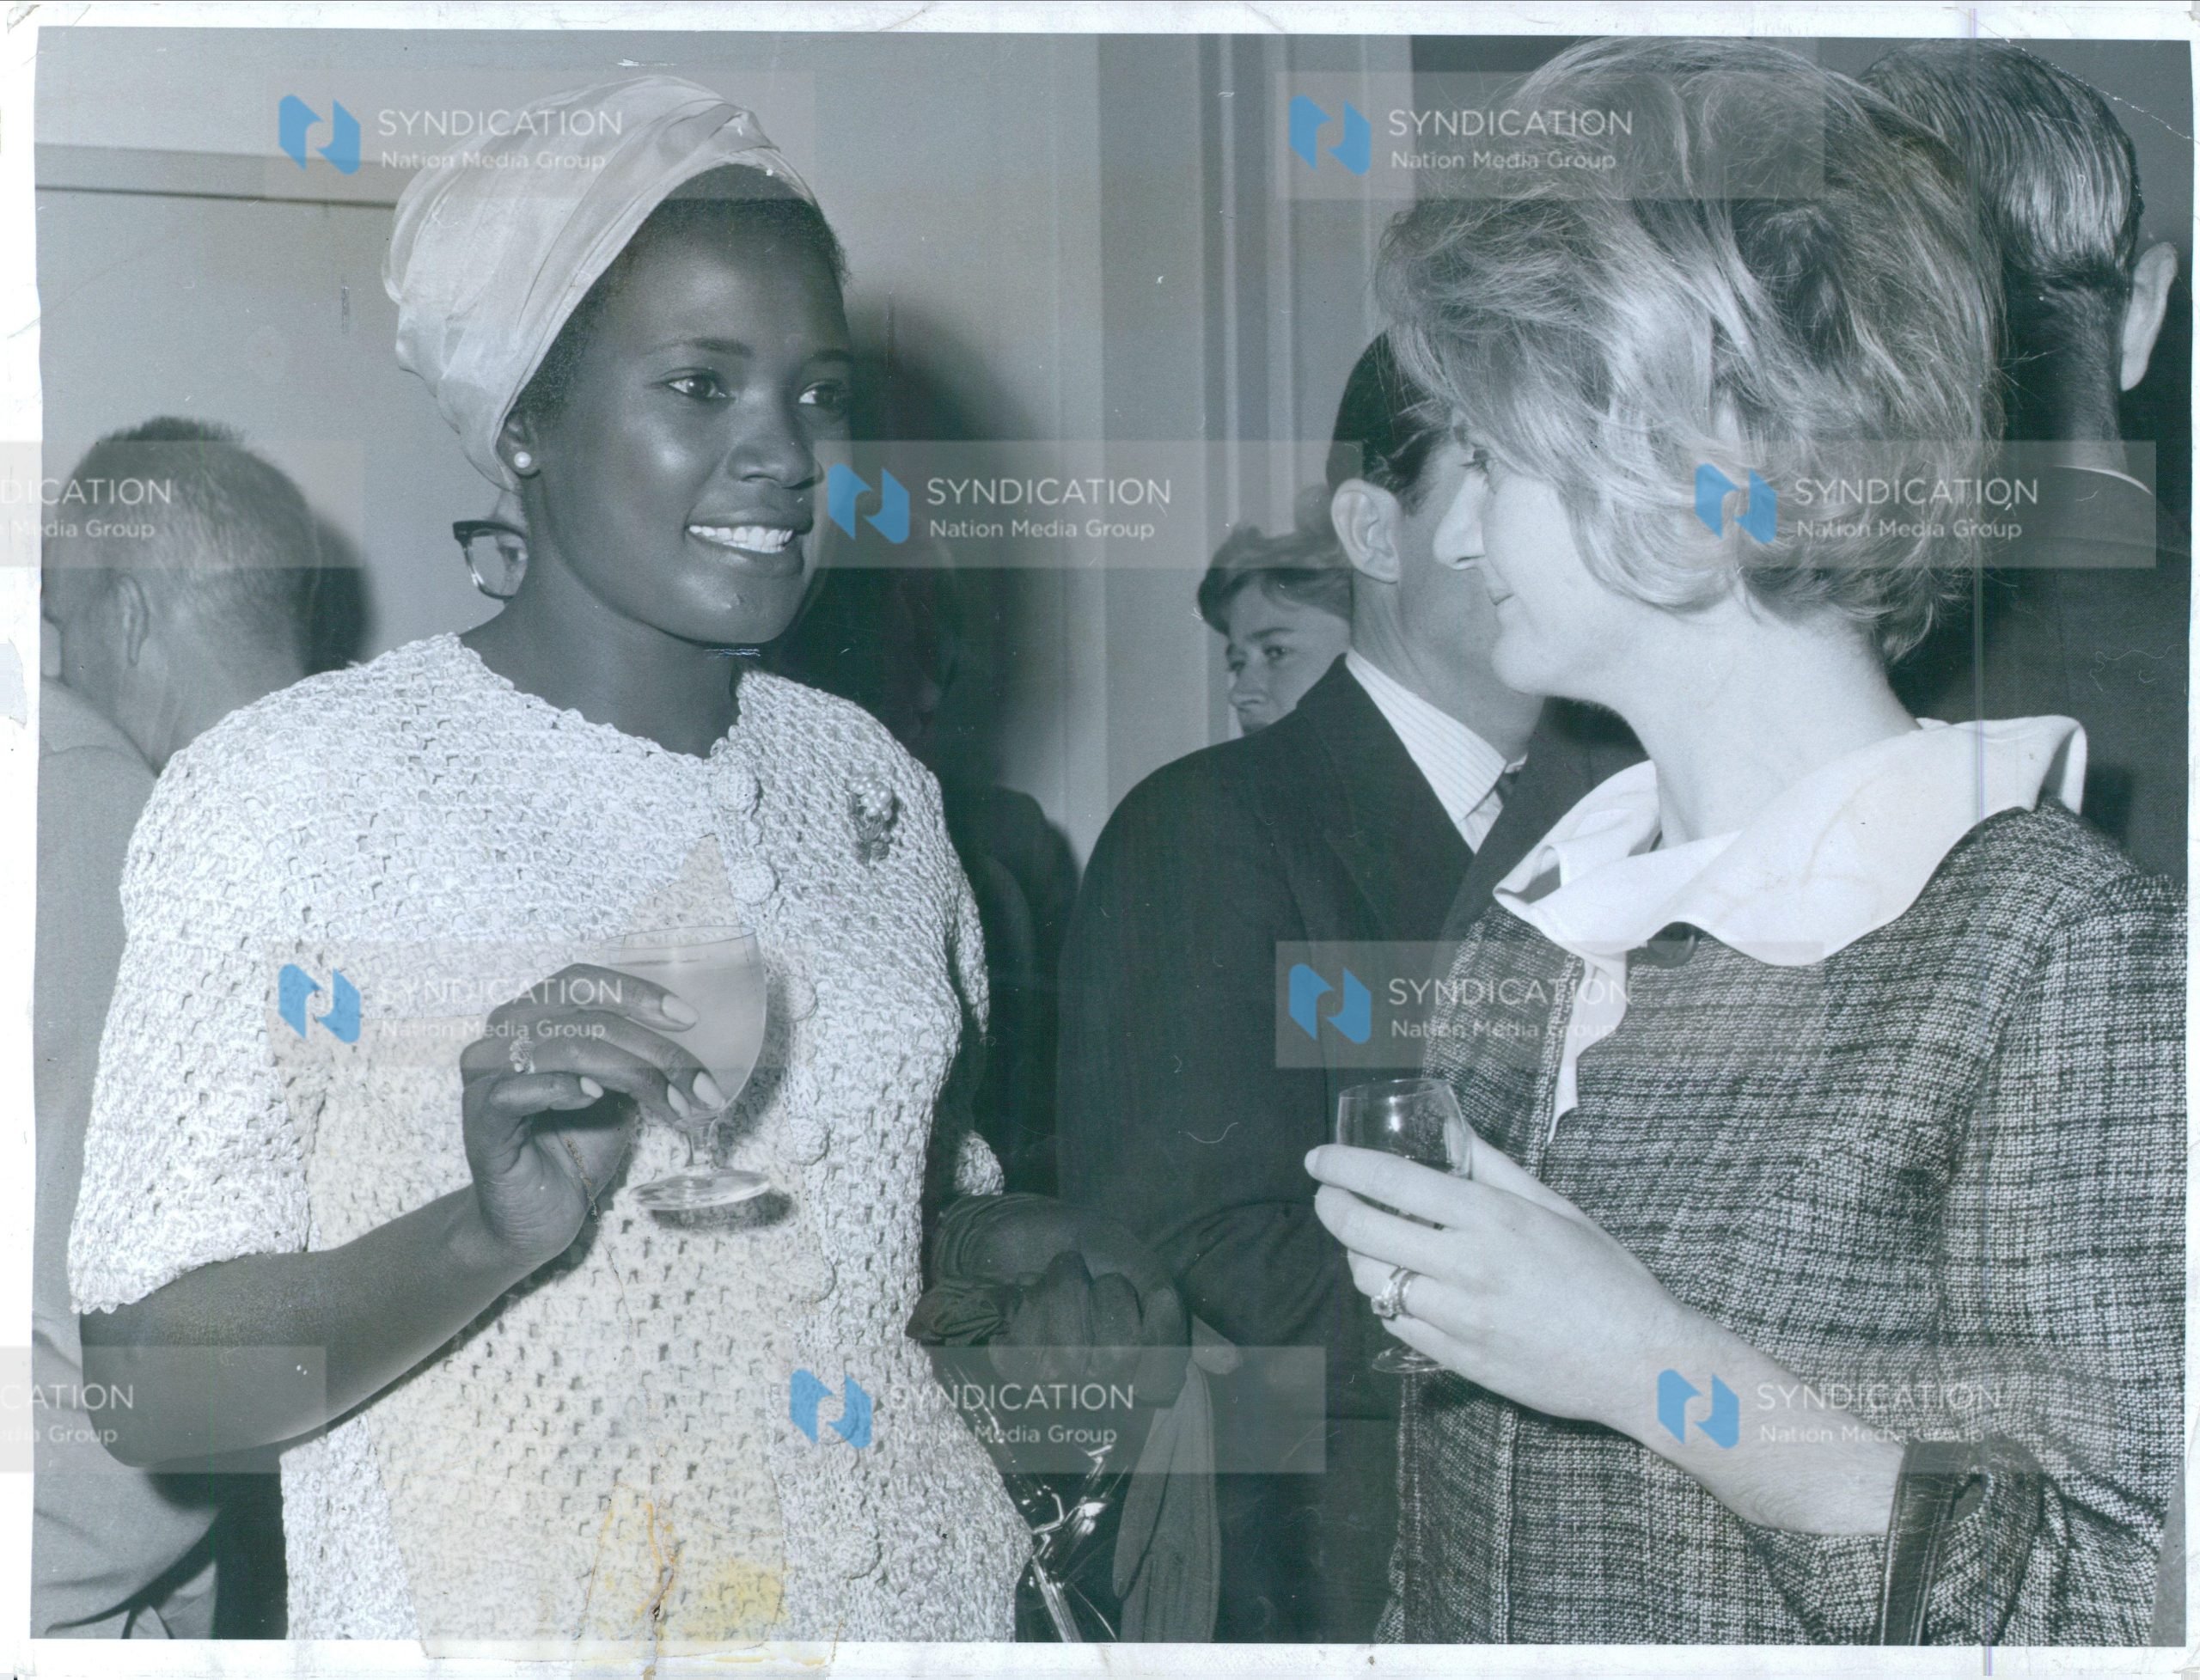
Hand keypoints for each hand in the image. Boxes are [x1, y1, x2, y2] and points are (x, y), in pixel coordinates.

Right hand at [459, 961, 719, 1265]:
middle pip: (586, 1017)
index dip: (637, 992)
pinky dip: (564, 1088)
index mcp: (532, 1017)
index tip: (689, 1019)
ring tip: (675, 1104)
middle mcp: (502, 1035)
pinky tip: (597, 1098)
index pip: (582, 982)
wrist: (536, 1216)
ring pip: (566, 1048)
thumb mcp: (615, 1091)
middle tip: (702, 1084)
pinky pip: (519, 1089)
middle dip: (655, 1049)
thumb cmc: (574, 1146)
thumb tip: (685, 1034)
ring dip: (634, 1074)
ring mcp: (486, 1075)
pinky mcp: (481, 1118)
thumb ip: (631, 1056)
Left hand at [931, 1197, 1190, 1407]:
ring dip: (1063, 1290)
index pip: (1161, 1382)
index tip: (1153, 1293)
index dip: (1160, 1332)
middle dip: (1107, 1296)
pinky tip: (1025, 1294)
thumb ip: (1185, 1324)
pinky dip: (1028, 1300)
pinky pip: (1025, 1344)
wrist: (1032, 1231)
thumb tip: (1230, 1364)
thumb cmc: (1098, 1256)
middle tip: (1097, 1279)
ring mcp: (1057, 1383)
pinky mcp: (1014, 1368)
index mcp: (1139, 1368)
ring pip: (1068, 1351)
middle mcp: (1100, 1387)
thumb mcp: (1151, 1279)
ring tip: (1058, 1279)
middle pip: (1115, 1357)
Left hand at [1306, 1140, 1691, 1433]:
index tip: (1318, 1159)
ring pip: (1372, 1281)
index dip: (1343, 1166)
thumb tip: (1455, 1133)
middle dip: (1331, 1206)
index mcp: (1491, 1218)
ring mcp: (1457, 1318)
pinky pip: (1397, 1323)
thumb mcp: (1556, 1208)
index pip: (1391, 1182)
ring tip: (1363, 1239)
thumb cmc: (1607, 1277)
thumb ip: (1497, 1169)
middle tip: (1328, 1195)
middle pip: (1363, 1231)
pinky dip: (1386, 1299)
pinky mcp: (1457, 1359)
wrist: (1639, 1362)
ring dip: (1356, 1255)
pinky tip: (1396, 1284)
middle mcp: (1466, 1266)